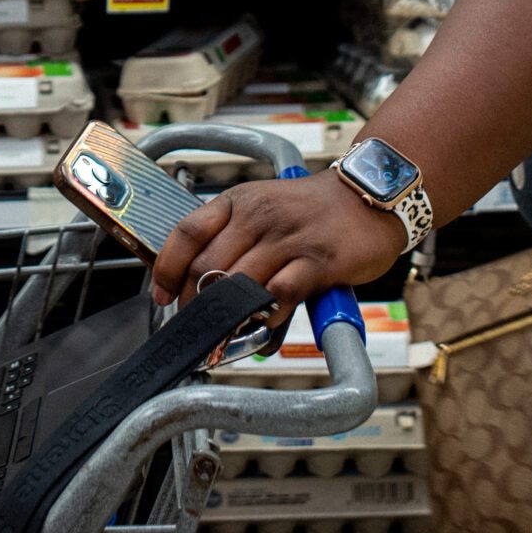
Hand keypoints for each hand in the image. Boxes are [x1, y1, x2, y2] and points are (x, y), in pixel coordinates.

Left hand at [150, 171, 407, 309]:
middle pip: (206, 267)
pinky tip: (266, 326)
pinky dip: (267, 317)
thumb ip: (232, 237)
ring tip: (226, 336)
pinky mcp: (317, 260)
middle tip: (198, 327)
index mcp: (237, 202)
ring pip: (238, 284)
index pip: (186, 234)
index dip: (167, 270)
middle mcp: (257, 217)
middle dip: (195, 306)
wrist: (368, 196)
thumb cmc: (311, 210)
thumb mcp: (262, 207)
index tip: (163, 297)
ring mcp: (287, 238)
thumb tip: (198, 280)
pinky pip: (280, 295)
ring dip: (227, 318)